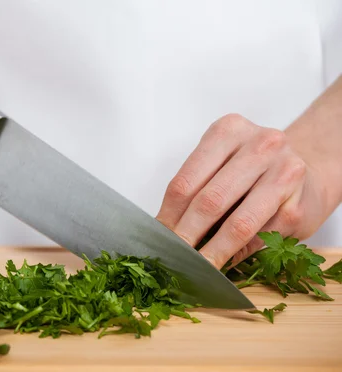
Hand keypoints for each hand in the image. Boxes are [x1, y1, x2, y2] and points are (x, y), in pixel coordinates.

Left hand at [156, 113, 329, 268]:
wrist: (312, 165)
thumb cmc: (254, 168)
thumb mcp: (221, 163)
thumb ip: (196, 189)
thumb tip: (164, 231)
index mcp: (228, 131)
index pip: (186, 181)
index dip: (168, 216)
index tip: (157, 239)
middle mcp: (260, 145)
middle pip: (209, 201)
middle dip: (186, 236)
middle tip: (173, 258)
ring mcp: (285, 174)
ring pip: (238, 224)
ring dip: (213, 252)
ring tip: (196, 267)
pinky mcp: (300, 205)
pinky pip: (262, 238)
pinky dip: (240, 255)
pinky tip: (226, 262)